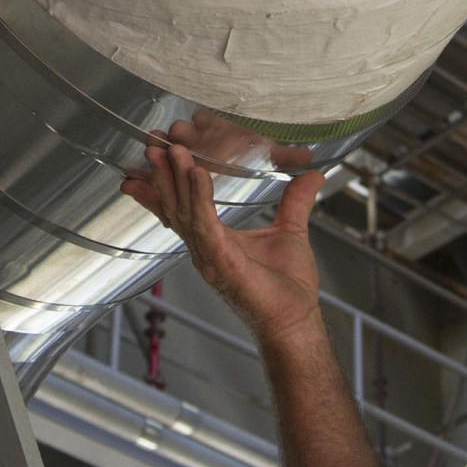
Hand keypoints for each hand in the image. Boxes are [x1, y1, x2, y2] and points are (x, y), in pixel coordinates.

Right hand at [121, 137, 325, 349]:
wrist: (295, 321)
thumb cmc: (288, 288)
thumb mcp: (290, 231)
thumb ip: (295, 202)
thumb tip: (312, 175)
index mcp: (214, 241)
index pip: (184, 207)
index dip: (168, 183)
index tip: (158, 157)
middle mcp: (204, 248)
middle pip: (176, 206)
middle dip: (163, 175)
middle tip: (154, 145)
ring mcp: (209, 256)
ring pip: (185, 212)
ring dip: (177, 179)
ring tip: (174, 150)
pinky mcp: (220, 261)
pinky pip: (204, 224)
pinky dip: (199, 198)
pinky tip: (198, 175)